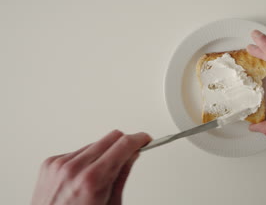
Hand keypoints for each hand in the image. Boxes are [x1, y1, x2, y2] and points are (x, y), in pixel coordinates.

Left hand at [32, 130, 150, 204]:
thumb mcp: (111, 204)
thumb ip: (122, 175)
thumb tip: (132, 155)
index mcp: (92, 179)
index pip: (123, 145)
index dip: (139, 139)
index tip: (145, 139)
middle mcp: (74, 168)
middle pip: (110, 138)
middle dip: (123, 144)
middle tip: (130, 153)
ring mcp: (59, 164)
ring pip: (94, 143)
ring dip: (103, 153)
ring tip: (101, 174)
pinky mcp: (50, 163)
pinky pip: (77, 152)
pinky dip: (85, 160)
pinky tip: (84, 175)